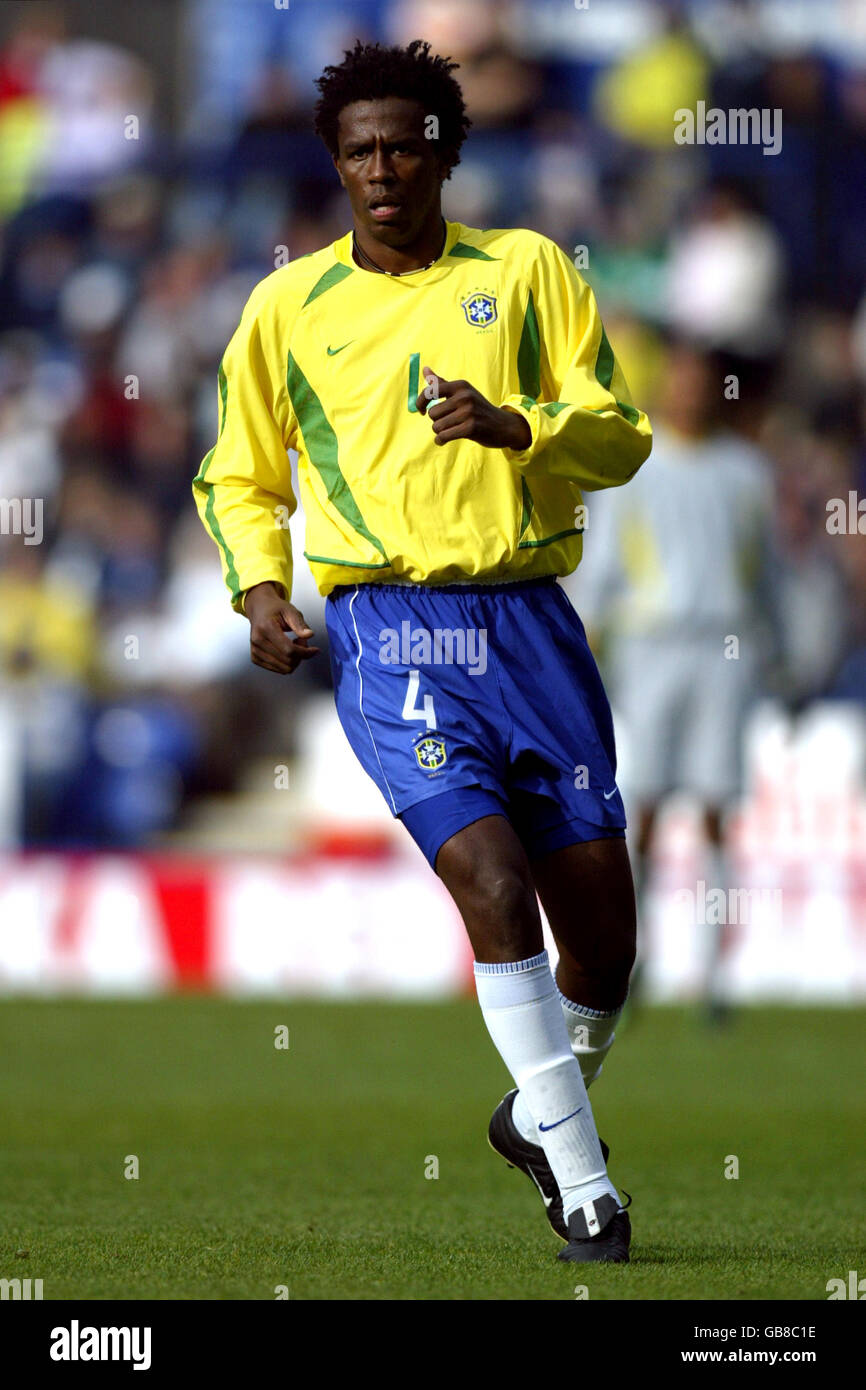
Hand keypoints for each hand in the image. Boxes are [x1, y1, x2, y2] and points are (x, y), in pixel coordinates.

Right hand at [243, 582, 320, 674]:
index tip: (315, 649)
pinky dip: (286, 663)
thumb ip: (300, 624)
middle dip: (301, 654)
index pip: (289, 650)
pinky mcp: (255, 658)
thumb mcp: (290, 611)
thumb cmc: (275, 609)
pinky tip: (286, 650)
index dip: (305, 652)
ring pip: (284, 669)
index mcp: (266, 627)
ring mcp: (255, 651)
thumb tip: (309, 635)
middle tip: (301, 641)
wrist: (259, 609)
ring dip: (294, 660)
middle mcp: (257, 641)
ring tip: (294, 645)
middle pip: (288, 661)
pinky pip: (278, 670)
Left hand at [416, 366, 531, 449]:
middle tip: (448, 423)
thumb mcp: (462, 392)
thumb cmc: (478, 409)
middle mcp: (464, 396)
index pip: (430, 391)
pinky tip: (444, 440)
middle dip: (436, 421)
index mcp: (460, 385)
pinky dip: (441, 440)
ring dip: (440, 432)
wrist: (503, 425)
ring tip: (450, 430)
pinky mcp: (470, 428)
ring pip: (437, 426)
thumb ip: (441, 383)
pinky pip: (443, 436)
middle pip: (432, 414)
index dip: (420, 402)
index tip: (421, 411)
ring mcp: (468, 412)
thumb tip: (424, 369)